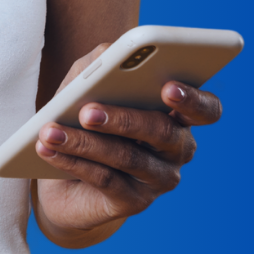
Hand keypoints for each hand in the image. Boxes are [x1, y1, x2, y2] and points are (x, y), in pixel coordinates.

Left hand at [33, 42, 223, 246]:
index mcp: (176, 114)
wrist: (64, 180)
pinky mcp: (134, 203)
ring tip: (50, 131)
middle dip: (123, 119)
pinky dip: (72, 161)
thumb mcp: (86, 85)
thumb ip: (100, 63)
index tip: (168, 87)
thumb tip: (109, 51)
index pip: (207, 109)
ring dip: (83, 142)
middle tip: (87, 112)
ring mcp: (159, 179)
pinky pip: (104, 179)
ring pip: (127, 157)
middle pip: (163, 132)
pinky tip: (47, 150)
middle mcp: (176, 149)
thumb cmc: (82, 118)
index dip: (194, 99)